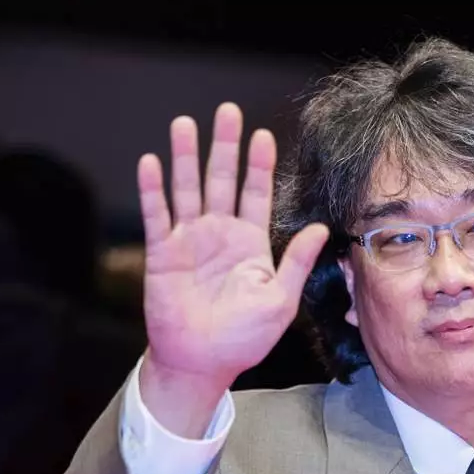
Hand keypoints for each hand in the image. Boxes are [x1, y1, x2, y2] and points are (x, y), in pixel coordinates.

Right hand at [136, 103, 327, 434]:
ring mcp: (189, 241)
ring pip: (187, 189)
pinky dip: (153, 190)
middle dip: (224, 146)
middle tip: (227, 111)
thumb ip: (296, 262)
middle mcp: (219, 234)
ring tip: (185, 124)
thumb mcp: (280, 299)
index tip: (263, 135)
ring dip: (185, 157)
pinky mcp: (163, 253)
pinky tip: (152, 163)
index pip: (255, 194)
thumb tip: (321, 228)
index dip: (258, 165)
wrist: (203, 362)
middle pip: (222, 180)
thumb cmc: (243, 337)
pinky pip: (158, 216)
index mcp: (250, 243)